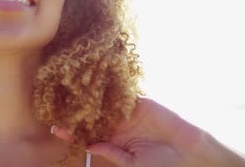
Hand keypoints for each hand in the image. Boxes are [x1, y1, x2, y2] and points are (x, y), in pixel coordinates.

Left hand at [51, 97, 244, 166]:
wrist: (188, 151)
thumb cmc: (161, 164)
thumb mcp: (134, 164)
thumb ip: (113, 154)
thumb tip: (90, 146)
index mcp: (113, 141)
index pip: (88, 135)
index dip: (73, 132)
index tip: (56, 128)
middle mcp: (117, 125)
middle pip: (92, 116)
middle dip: (77, 112)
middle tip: (58, 105)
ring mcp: (127, 112)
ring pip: (104, 103)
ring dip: (89, 99)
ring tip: (71, 92)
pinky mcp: (139, 102)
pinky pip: (122, 94)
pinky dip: (110, 89)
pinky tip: (95, 85)